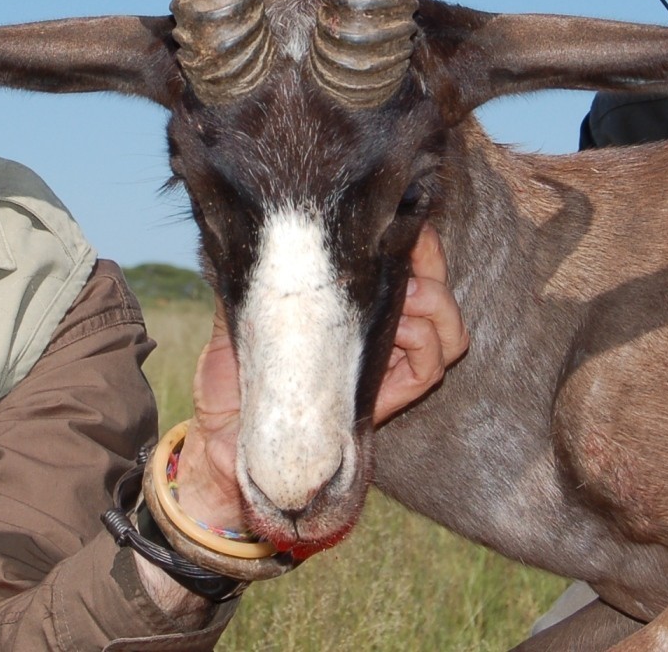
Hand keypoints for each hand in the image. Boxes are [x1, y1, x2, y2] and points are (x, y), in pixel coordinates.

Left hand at [170, 223, 468, 527]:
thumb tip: (258, 223)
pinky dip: (425, 346)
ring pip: (448, 333)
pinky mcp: (382, 403)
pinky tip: (401, 331)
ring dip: (435, 306)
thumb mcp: (237, 314)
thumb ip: (255, 275)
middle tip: (408, 257)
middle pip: (439, 290)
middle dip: (432, 265)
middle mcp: (377, 333)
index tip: (406, 224)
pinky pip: (429, 370)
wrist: (219, 444)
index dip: (418, 240)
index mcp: (350, 305)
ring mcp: (384, 369)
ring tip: (407, 295)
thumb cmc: (227, 381)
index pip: (405, 263)